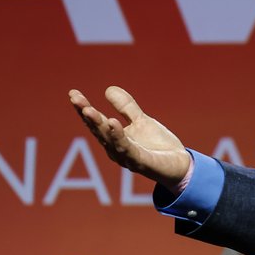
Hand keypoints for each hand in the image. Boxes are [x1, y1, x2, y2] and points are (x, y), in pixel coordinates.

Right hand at [69, 86, 191, 190]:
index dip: (84, 108)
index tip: (73, 93)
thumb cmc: (158, 146)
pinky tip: (113, 123)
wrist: (181, 165)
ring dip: (97, 125)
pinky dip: (118, 137)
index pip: (96, 122)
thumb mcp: (142, 121)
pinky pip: (127, 149)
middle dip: (86, 114)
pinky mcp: (140, 162)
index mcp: (114, 139)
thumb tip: (108, 89)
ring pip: (109, 139)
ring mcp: (126, 157)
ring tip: (88, 110)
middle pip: (98, 129)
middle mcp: (115, 149)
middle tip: (75, 99)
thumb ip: (126, 107)